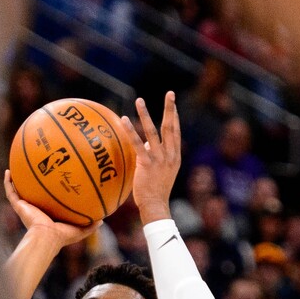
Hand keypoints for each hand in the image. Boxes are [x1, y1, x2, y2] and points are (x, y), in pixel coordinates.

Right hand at [4, 170, 101, 248]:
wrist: (46, 238)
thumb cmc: (62, 236)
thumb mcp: (80, 230)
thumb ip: (90, 225)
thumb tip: (102, 220)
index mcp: (48, 214)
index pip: (47, 201)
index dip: (48, 192)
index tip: (52, 180)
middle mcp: (35, 210)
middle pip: (32, 193)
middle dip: (32, 183)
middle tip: (35, 168)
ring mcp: (25, 207)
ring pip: (19, 191)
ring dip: (16, 180)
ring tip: (16, 167)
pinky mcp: (19, 206)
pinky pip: (10, 192)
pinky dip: (7, 182)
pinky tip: (8, 171)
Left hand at [121, 91, 180, 224]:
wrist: (156, 206)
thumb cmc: (156, 191)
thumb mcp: (162, 172)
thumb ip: (156, 156)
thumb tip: (146, 143)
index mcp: (175, 157)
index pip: (176, 132)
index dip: (175, 116)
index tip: (172, 103)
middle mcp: (170, 155)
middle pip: (170, 127)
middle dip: (170, 108)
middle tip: (170, 93)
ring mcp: (159, 160)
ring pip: (152, 132)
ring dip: (145, 115)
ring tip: (139, 100)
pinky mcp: (147, 164)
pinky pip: (137, 144)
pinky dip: (130, 131)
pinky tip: (123, 120)